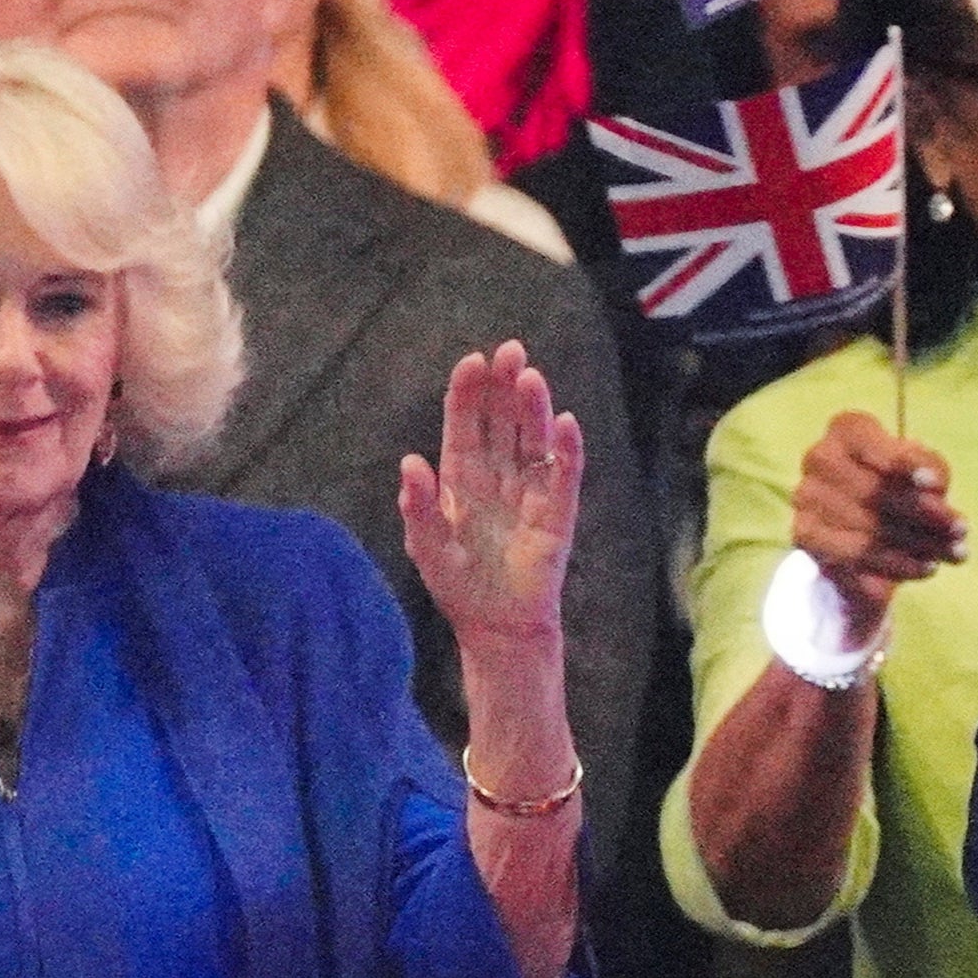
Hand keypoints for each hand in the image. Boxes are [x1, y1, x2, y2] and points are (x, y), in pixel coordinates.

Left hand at [401, 341, 579, 657]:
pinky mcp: (558, 513)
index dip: (469, 392)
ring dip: (534, 408)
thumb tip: (410, 462)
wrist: (497, 626)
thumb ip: (418, 508)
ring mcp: (530, 490)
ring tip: (532, 377)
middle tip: (511, 350)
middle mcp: (498, 474)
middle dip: (505, 385)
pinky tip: (567, 424)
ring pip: (534, 438)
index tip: (473, 361)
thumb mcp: (427, 548)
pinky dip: (567, 450)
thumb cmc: (458, 586)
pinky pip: (564, 475)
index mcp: (462, 476)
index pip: (466, 423)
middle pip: (503, 420)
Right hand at [791, 410, 966, 646]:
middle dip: (924, 514)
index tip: (938, 487)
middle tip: (961, 531)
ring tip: (954, 554)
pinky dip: (897, 564)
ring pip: (867, 527)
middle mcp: (818, 457)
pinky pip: (855, 556)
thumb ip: (931, 470)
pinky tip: (927, 568)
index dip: (903, 464)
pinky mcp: (805, 535)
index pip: (869, 442)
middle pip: (872, 490)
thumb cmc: (904, 486)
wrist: (866, 529)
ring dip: (919, 544)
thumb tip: (932, 491)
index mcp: (847, 430)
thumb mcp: (925, 471)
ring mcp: (806, 497)